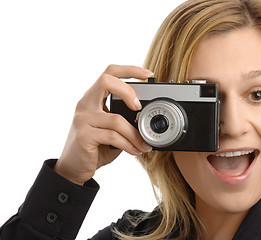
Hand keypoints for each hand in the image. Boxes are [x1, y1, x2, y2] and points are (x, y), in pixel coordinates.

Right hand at [54, 65, 152, 184]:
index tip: (148, 74)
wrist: (74, 168)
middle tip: (139, 107)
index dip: (129, 70)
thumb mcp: (110, 129)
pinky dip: (129, 144)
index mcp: (93, 98)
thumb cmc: (95, 147)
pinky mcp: (84, 136)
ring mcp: (83, 119)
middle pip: (106, 81)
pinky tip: (135, 151)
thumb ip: (123, 119)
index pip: (109, 74)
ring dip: (135, 134)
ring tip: (144, 144)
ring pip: (116, 119)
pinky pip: (113, 136)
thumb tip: (147, 119)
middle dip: (128, 91)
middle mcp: (85, 104)